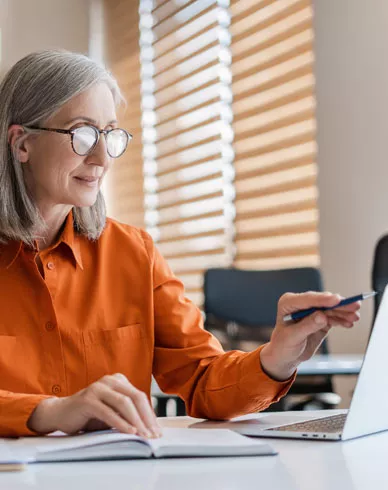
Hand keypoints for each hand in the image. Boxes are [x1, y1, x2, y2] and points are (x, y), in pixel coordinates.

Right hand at [27, 373, 161, 437]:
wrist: (60, 413)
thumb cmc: (89, 414)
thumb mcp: (112, 412)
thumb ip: (127, 413)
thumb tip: (149, 427)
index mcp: (118, 380)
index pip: (140, 397)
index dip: (150, 414)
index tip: (157, 430)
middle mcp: (109, 380)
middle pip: (135, 397)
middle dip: (146, 417)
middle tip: (153, 434)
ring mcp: (98, 388)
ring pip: (124, 403)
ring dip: (136, 421)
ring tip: (143, 435)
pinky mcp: (88, 399)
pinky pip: (108, 412)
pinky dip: (120, 423)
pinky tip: (129, 431)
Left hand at [260, 292, 360, 380]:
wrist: (285, 355)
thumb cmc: (283, 345)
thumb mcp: (293, 337)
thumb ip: (307, 326)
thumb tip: (322, 316)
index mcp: (288, 303)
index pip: (308, 299)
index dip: (323, 299)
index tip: (336, 299)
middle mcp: (301, 304)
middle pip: (322, 302)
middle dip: (339, 304)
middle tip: (354, 306)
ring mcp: (312, 311)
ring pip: (330, 309)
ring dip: (343, 312)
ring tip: (355, 317)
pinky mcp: (320, 319)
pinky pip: (333, 317)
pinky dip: (341, 320)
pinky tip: (349, 323)